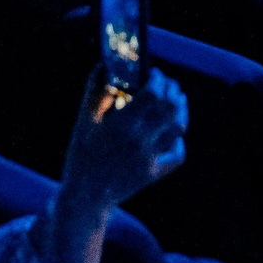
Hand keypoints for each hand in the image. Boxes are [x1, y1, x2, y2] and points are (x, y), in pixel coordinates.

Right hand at [47, 68, 188, 262]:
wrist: (84, 198)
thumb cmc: (81, 156)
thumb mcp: (83, 122)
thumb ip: (93, 91)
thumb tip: (103, 65)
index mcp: (121, 125)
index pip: (153, 94)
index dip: (158, 79)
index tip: (154, 73)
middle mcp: (139, 141)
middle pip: (171, 109)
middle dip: (173, 91)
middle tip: (168, 85)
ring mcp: (148, 159)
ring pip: (178, 129)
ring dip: (181, 111)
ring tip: (177, 101)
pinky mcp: (153, 174)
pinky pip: (176, 156)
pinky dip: (179, 141)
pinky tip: (172, 133)